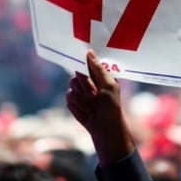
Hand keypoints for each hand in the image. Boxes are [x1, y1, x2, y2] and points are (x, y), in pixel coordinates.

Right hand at [66, 50, 134, 165]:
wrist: (104, 128)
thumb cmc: (111, 106)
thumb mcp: (109, 85)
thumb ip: (97, 69)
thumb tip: (89, 52)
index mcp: (99, 74)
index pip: (86, 62)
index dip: (84, 63)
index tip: (85, 67)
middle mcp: (88, 80)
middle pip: (78, 73)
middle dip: (86, 85)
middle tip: (95, 95)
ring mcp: (79, 90)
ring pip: (72, 84)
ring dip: (83, 96)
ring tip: (92, 105)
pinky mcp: (72, 100)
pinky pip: (69, 96)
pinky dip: (78, 104)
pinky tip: (86, 111)